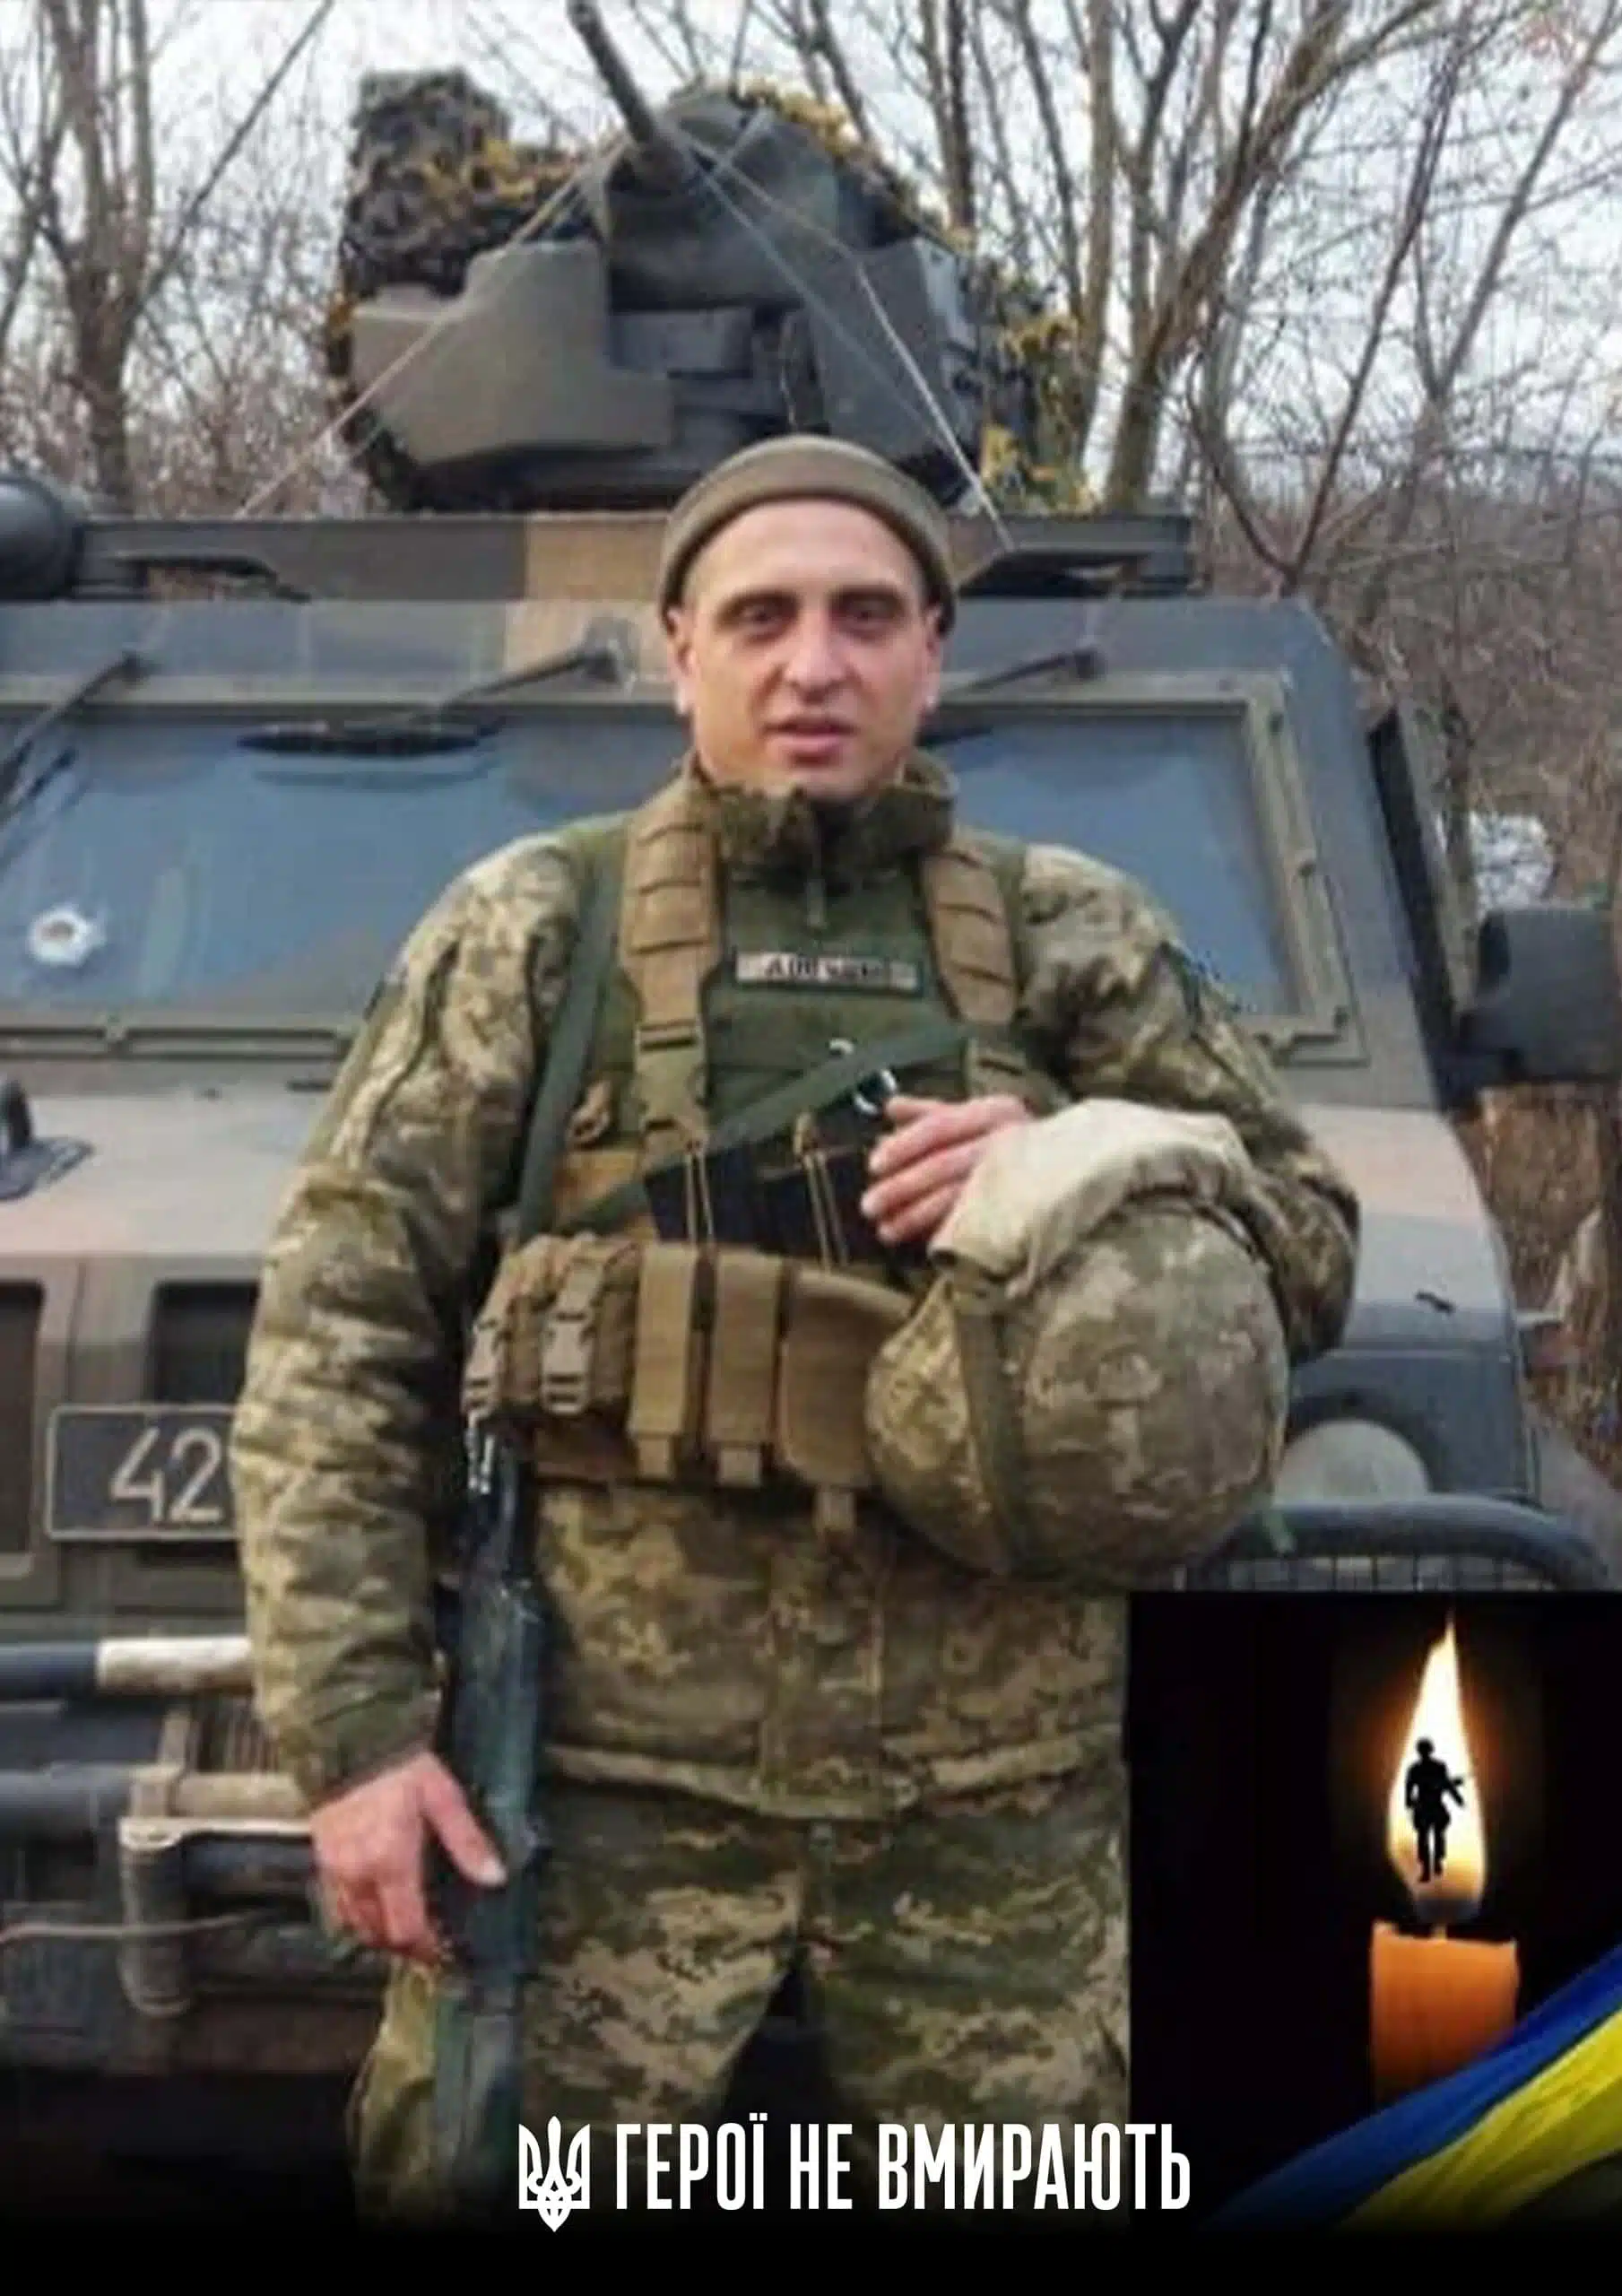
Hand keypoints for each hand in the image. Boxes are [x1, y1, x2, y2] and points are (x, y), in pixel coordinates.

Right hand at [310, 1748, 503, 1966]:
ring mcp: (335, 1869)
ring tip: (405, 1924)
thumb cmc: (401, 1766)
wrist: (352, 1740)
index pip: (406, 1928)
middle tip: (429, 1941)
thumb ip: (467, 1842)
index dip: (425, 1948)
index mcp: (391, 1860)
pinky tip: (377, 1904)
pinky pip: (337, 1905)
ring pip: (355, 1925)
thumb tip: (495, 1878)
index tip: (443, 1951)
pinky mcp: (322, 1860)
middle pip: (379, 1935)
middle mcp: (358, 1873)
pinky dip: (356, 1915)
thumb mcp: (443, 1797)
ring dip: (380, 1933)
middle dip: (404, 1944)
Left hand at [861, 1093, 1032, 1247]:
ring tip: (887, 1229)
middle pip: (943, 1164)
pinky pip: (975, 1224)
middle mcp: (1009, 1142)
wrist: (1071, 1171)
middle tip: (870, 1204)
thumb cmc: (1013, 1142)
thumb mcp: (976, 1118)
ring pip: (957, 1197)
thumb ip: (932, 1113)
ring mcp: (1017, 1179)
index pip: (939, 1127)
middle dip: (902, 1186)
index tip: (874, 1164)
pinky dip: (944, 1233)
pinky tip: (923, 1242)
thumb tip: (891, 1107)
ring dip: (915, 1215)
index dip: (903, 1146)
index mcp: (995, 1112)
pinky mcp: (1020, 1212)